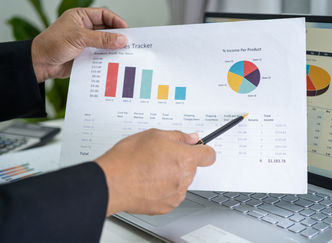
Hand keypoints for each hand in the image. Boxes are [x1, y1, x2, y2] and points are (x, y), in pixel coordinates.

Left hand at [31, 8, 127, 82]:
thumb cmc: (53, 44)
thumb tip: (121, 40)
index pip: (104, 15)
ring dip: (114, 48)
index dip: (117, 21)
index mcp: (81, 17)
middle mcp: (85, 28)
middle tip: (129, 44)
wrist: (40, 64)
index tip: (127, 30)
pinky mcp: (87, 55)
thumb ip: (101, 39)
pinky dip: (108, 58)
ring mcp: (86, 42)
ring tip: (124, 54)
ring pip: (105, 43)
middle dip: (118, 36)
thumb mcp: (79, 38)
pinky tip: (115, 61)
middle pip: (107, 30)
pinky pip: (101, 55)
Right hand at [95, 129, 215, 215]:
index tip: (198, 149)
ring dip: (171, 176)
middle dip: (180, 161)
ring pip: (181, 181)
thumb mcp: (154, 135)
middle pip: (191, 168)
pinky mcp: (166, 206)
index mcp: (185, 158)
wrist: (112, 182)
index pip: (209, 155)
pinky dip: (163, 189)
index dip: (203, 150)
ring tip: (150, 170)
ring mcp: (176, 194)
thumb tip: (191, 138)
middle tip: (160, 157)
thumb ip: (178, 136)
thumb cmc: (129, 158)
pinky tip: (148, 182)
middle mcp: (184, 178)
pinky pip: (171, 194)